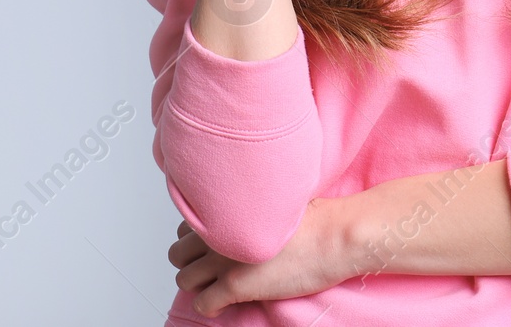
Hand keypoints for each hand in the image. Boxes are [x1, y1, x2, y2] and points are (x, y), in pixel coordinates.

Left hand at [169, 198, 352, 316]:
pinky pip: (203, 304)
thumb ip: (246, 210)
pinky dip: (210, 307)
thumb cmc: (314, 219)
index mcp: (226, 210)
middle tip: (210, 270)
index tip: (210, 248)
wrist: (332, 236)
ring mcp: (224, 260)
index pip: (186, 227)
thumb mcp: (272, 203)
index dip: (197, 241)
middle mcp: (218, 232)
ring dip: (198, 285)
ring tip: (217, 287)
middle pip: (178, 254)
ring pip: (185, 279)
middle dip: (191, 263)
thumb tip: (239, 220)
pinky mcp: (235, 286)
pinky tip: (224, 304)